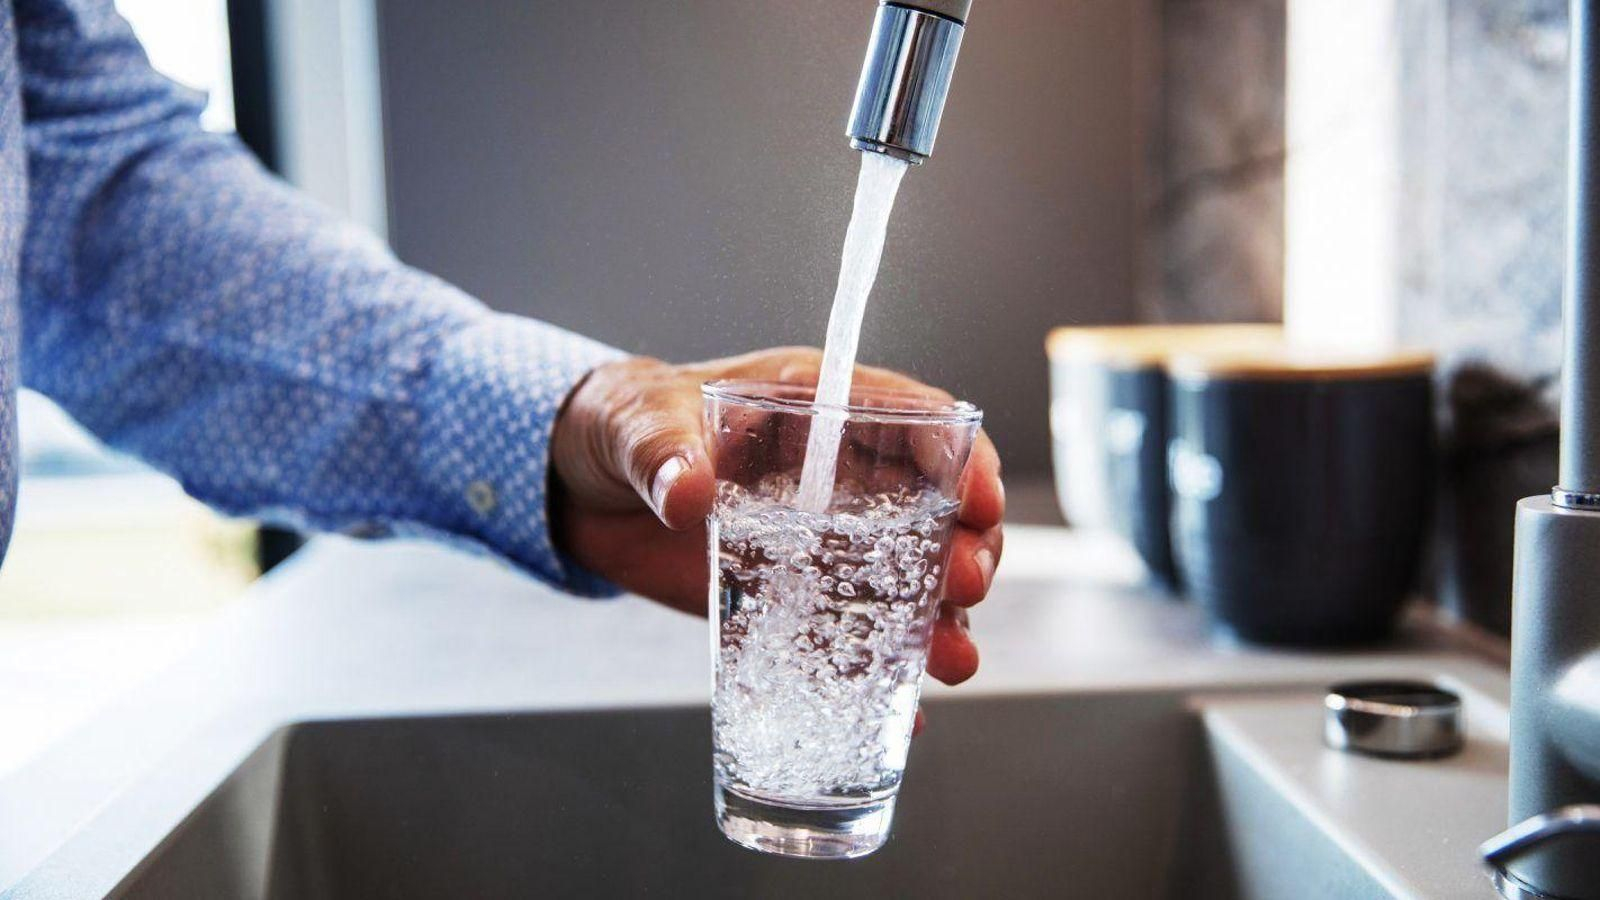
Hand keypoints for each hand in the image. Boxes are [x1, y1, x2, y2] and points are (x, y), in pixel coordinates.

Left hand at [550, 347, 1003, 687]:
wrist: (578, 488)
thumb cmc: (619, 424)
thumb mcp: (635, 423)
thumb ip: (661, 452)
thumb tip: (688, 492)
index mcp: (814, 409)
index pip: (913, 421)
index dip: (959, 457)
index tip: (978, 500)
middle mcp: (836, 476)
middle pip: (931, 508)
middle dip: (964, 547)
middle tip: (966, 586)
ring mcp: (819, 541)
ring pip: (906, 578)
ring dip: (938, 619)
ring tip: (952, 661)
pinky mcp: (789, 596)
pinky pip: (846, 634)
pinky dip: (876, 673)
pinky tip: (902, 713)